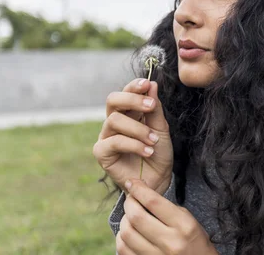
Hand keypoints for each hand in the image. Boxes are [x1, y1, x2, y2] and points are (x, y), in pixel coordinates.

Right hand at [93, 78, 172, 192]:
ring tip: (154, 140)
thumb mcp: (161, 128)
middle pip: (112, 100)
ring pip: (114, 120)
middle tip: (151, 106)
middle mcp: (114, 122)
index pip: (125, 93)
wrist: (158, 179)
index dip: (133, 86)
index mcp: (128, 113)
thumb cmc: (158, 153)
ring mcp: (106, 137)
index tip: (147, 84)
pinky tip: (148, 151)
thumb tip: (151, 85)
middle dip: (132, 100)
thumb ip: (155, 109)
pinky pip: (114, 141)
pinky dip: (134, 144)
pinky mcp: (102, 153)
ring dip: (138, 129)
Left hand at [116, 179, 217, 254]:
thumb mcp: (190, 221)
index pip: (154, 202)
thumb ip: (168, 209)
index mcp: (184, 226)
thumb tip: (142, 195)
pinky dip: (122, 239)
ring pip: (127, 234)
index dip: (138, 189)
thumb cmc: (196, 242)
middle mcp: (170, 242)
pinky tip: (128, 233)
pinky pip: (124, 250)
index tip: (131, 182)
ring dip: (124, 221)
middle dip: (129, 203)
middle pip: (137, 217)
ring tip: (129, 216)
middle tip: (130, 198)